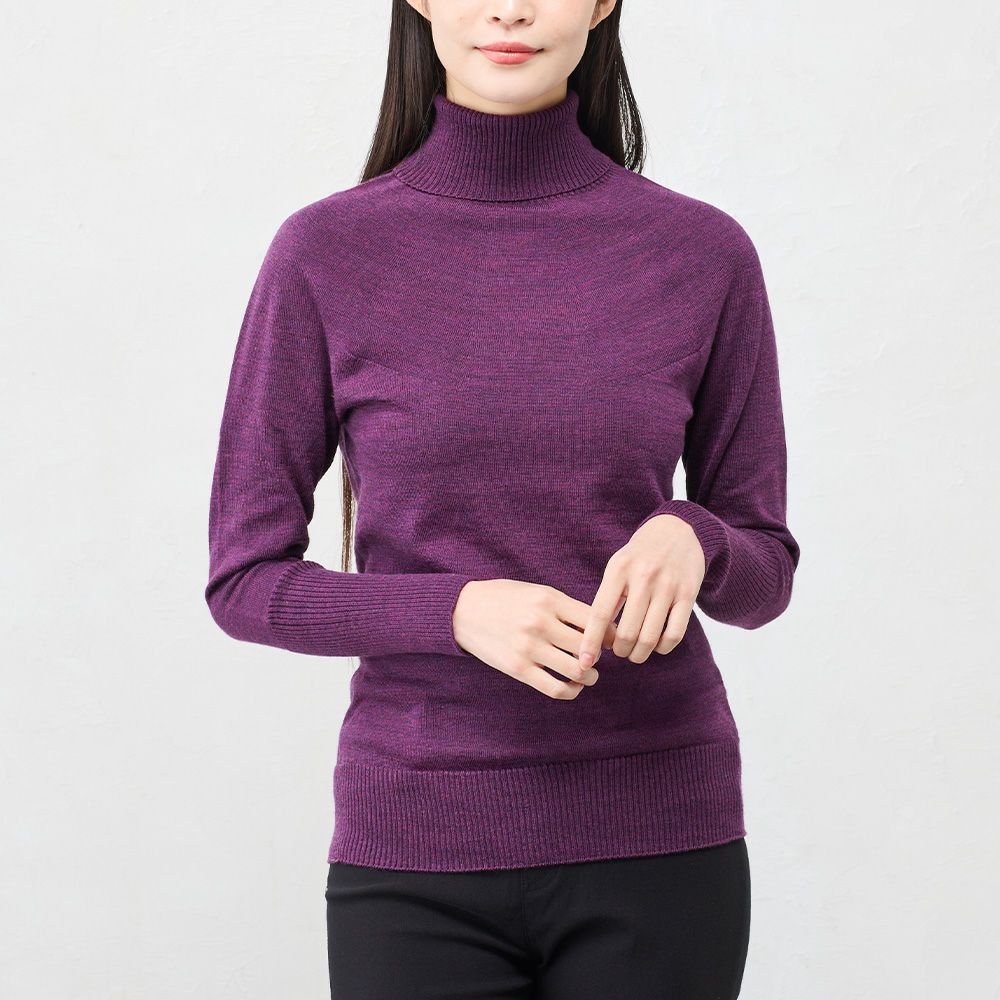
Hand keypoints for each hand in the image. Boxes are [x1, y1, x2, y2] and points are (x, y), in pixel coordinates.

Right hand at [452, 579, 617, 699]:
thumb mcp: (536, 591)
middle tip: (596, 656)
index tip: (608, 638)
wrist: (463, 610)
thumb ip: (565, 607)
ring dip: (590, 675)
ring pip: (577, 670)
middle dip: (599, 654)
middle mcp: (540, 622)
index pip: (594, 619)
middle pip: (589, 647)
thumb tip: (599, 628)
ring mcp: (528, 647)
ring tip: (589, 674)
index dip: (608, 632)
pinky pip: (556, 689)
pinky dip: (572, 691)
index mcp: (548, 599)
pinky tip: (573, 686)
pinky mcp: (518, 669)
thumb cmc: (504, 599)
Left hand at [578, 514, 705, 666]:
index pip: (600, 614)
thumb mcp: (618, 565)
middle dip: (620, 651)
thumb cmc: (640, 555)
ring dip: (639, 654)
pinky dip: (662, 648)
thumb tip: (594, 638)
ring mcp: (668, 586)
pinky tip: (656, 646)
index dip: (591, 642)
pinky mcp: (688, 594)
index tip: (584, 662)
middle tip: (618, 651)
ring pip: (649, 638)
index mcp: (619, 569)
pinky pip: (674, 634)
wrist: (678, 530)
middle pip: (627, 632)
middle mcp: (643, 577)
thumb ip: (607, 597)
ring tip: (634, 653)